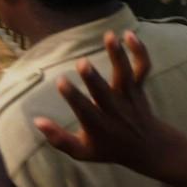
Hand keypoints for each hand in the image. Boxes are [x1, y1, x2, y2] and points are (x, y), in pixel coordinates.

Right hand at [33, 31, 169, 173]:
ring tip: (109, 35)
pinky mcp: (139, 88)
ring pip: (126, 76)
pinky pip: (143, 69)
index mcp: (99, 125)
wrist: (150, 149)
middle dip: (93, 78)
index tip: (61, 81)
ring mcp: (129, 98)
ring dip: (118, 56)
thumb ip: (59, 139)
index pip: (84, 110)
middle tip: (82, 62)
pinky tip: (129, 34)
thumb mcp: (82, 152)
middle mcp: (115, 110)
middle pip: (104, 93)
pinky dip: (140, 52)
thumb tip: (36, 121)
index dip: (72, 96)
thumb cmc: (108, 148)